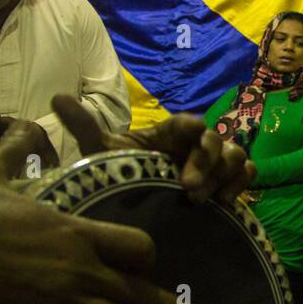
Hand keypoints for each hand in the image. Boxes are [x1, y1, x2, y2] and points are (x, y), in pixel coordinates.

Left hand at [50, 94, 253, 205]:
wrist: (137, 207)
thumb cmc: (122, 174)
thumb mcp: (102, 151)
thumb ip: (84, 126)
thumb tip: (55, 96)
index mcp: (169, 133)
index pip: (186, 122)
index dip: (191, 128)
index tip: (191, 134)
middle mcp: (194, 144)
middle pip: (215, 140)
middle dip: (205, 162)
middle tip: (186, 188)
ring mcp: (214, 163)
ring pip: (235, 155)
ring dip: (222, 175)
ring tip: (200, 200)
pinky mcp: (227, 183)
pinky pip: (247, 173)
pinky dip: (240, 184)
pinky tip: (223, 203)